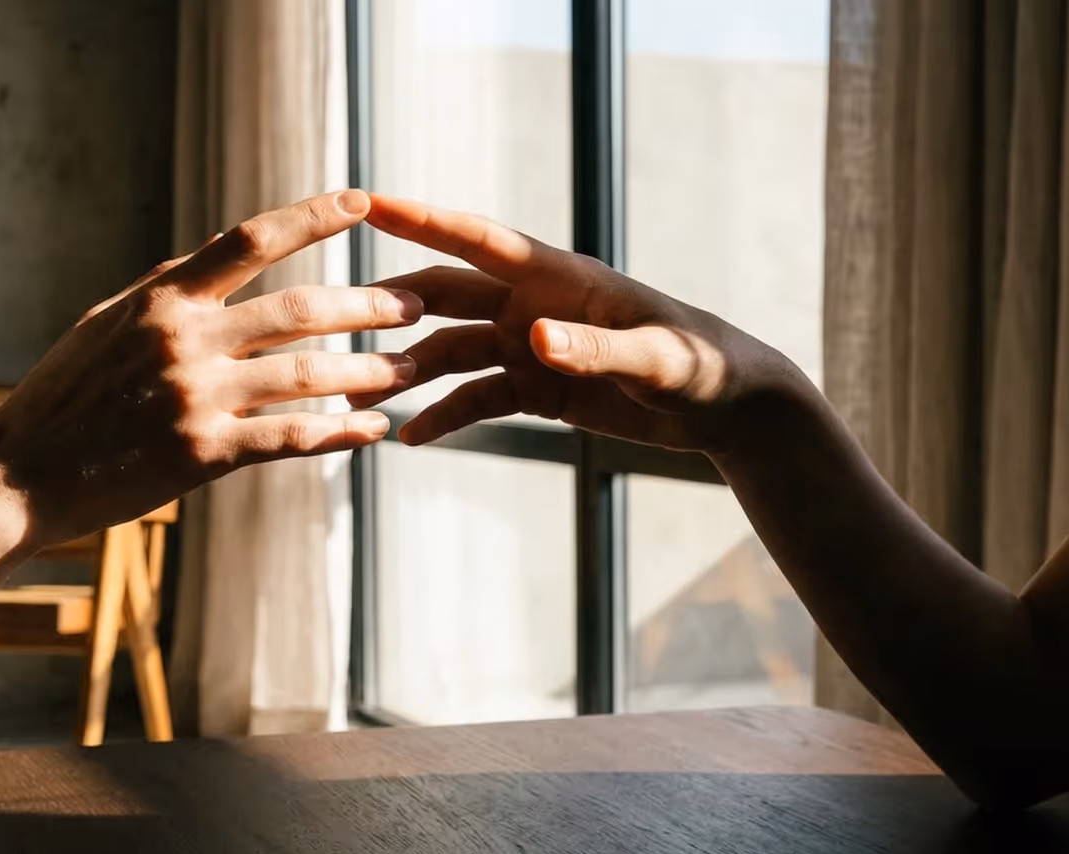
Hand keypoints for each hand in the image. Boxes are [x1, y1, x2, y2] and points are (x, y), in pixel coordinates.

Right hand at [0, 190, 423, 546]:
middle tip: (414, 303)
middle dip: (367, 304)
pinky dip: (340, 432)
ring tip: (409, 368)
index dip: (311, 216)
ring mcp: (195, 397)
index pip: (250, 239)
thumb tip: (217, 259)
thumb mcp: (103, 326)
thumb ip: (165, 294)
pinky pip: (292, 438)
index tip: (361, 202)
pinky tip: (373, 430)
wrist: (19, 478)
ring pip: (308, 374)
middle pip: (299, 308)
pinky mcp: (203, 454)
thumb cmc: (61, 400)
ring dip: (368, 370)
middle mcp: (183, 340)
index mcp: (161, 298)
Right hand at [346, 194, 807, 454]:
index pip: (477, 239)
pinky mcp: (539, 387)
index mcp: (558, 277)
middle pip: (447, 294)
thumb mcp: (652, 360)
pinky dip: (446, 415)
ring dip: (411, 368)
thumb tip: (537, 337)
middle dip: (395, 304)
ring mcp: (531, 345)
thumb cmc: (701, 366)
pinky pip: (477, 398)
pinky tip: (411, 438)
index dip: (421, 219)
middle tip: (339, 320)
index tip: (367, 201)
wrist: (729, 407)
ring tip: (363, 394)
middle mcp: (533, 303)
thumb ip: (594, 348)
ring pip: (452, 350)